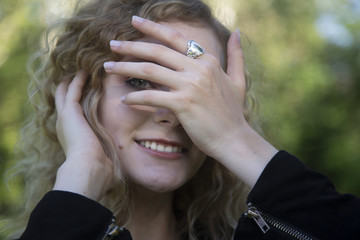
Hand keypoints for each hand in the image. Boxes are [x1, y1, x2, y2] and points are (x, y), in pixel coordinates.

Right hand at [53, 71, 113, 200]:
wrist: (87, 170)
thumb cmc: (97, 171)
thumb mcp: (102, 160)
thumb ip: (107, 158)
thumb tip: (118, 169)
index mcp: (71, 136)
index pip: (72, 113)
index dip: (77, 101)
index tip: (86, 91)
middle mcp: (64, 124)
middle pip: (64, 99)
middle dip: (70, 86)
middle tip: (79, 72)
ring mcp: (65, 117)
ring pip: (66, 91)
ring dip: (74, 79)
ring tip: (83, 67)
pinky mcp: (70, 111)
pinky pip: (73, 89)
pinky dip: (78, 79)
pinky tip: (85, 70)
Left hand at [104, 17, 276, 186]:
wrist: (234, 140)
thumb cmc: (233, 114)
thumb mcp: (238, 81)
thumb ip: (236, 55)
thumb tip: (237, 32)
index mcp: (208, 61)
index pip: (175, 38)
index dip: (153, 28)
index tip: (134, 21)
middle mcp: (198, 69)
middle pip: (157, 51)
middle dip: (131, 46)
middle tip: (112, 44)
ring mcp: (190, 86)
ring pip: (150, 70)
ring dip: (125, 68)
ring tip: (108, 67)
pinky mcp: (182, 104)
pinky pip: (151, 96)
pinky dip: (134, 97)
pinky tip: (124, 99)